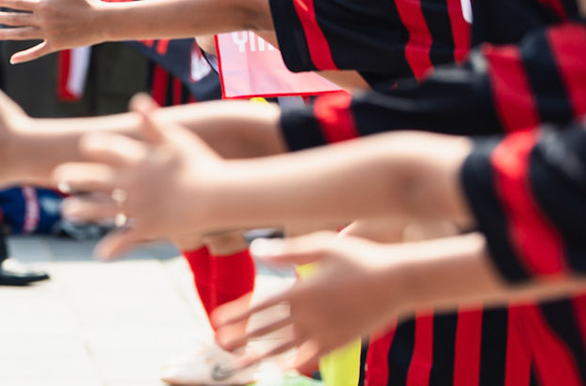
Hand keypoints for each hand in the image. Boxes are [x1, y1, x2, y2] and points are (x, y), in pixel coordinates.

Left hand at [0, 0, 106, 63]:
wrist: (102, 21)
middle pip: (16, 18)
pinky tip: (13, 59)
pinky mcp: (56, 45)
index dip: (3, 1)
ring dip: (5, 34)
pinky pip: (37, 51)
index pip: (18, 2)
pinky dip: (25, 56)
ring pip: (22, 34)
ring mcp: (48, 34)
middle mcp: (43, 20)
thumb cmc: (87, 1)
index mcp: (44, 4)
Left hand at [52, 94, 227, 256]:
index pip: (105, 148)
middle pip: (95, 179)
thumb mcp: (177, 138)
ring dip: (83, 211)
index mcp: (136, 159)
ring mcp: (137, 207)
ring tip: (67, 211)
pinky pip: (125, 239)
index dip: (94, 145)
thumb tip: (137, 99)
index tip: (86, 145)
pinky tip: (100, 255)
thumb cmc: (199, 164)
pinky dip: (112, 248)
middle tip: (58, 177)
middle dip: (76, 177)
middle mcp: (131, 183)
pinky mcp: (149, 227)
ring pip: (102, 210)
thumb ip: (153, 122)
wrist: (219, 196)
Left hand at [215, 233, 417, 370]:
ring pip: (284, 347)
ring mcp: (324, 332)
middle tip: (218, 345)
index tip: (217, 321)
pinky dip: (294, 363)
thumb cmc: (360, 259)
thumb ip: (288, 252)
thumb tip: (256, 249)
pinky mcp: (340, 342)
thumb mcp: (322, 246)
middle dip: (241, 337)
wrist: (398, 282)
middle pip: (266, 329)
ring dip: (258, 356)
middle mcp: (308, 315)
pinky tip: (281, 368)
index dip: (237, 314)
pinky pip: (311, 357)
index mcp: (300, 291)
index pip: (260, 306)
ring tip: (237, 365)